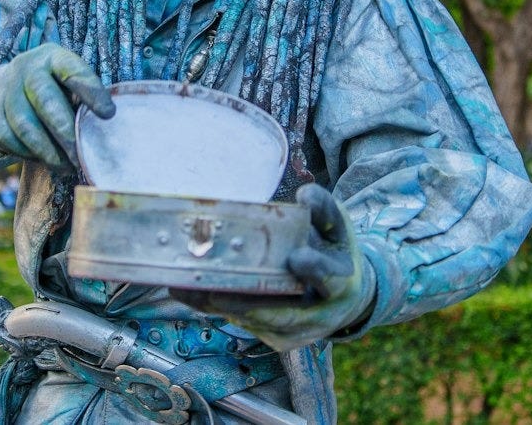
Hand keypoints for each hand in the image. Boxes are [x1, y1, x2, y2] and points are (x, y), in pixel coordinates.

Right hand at [0, 44, 113, 171]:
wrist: (7, 85)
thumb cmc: (52, 89)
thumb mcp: (69, 84)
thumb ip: (83, 101)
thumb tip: (103, 131)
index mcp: (53, 57)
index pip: (72, 70)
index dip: (91, 91)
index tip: (108, 114)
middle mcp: (26, 67)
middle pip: (44, 99)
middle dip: (65, 131)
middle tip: (80, 156)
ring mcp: (5, 87)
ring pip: (23, 124)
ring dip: (46, 151)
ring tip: (65, 166)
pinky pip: (5, 137)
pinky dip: (25, 153)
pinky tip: (41, 158)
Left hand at [172, 184, 374, 350]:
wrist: (347, 296)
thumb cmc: (335, 252)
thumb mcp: (337, 227)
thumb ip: (323, 209)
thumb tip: (305, 195)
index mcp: (341, 282)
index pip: (329, 278)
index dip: (314, 270)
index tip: (296, 258)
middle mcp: (320, 315)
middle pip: (280, 312)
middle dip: (244, 301)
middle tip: (211, 286)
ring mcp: (297, 332)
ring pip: (254, 320)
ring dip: (218, 304)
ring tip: (184, 285)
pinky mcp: (276, 337)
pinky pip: (242, 323)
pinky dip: (214, 307)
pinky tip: (186, 290)